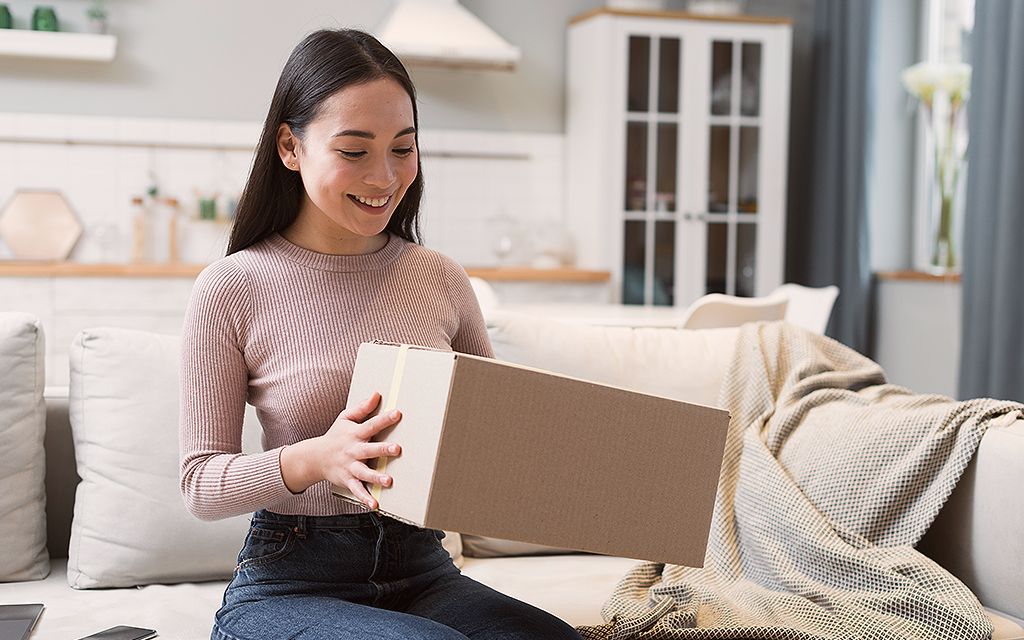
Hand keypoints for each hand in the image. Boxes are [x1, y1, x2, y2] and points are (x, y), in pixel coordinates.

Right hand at [279, 391, 401, 509]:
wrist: (315, 458)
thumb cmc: (335, 436)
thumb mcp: (345, 418)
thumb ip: (362, 408)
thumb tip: (377, 394)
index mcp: (354, 434)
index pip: (371, 425)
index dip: (384, 419)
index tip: (398, 413)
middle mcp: (353, 451)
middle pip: (369, 450)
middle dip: (382, 449)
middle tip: (396, 449)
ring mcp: (350, 467)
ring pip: (364, 473)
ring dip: (376, 477)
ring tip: (388, 481)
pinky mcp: (347, 481)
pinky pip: (357, 491)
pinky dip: (364, 498)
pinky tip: (375, 504)